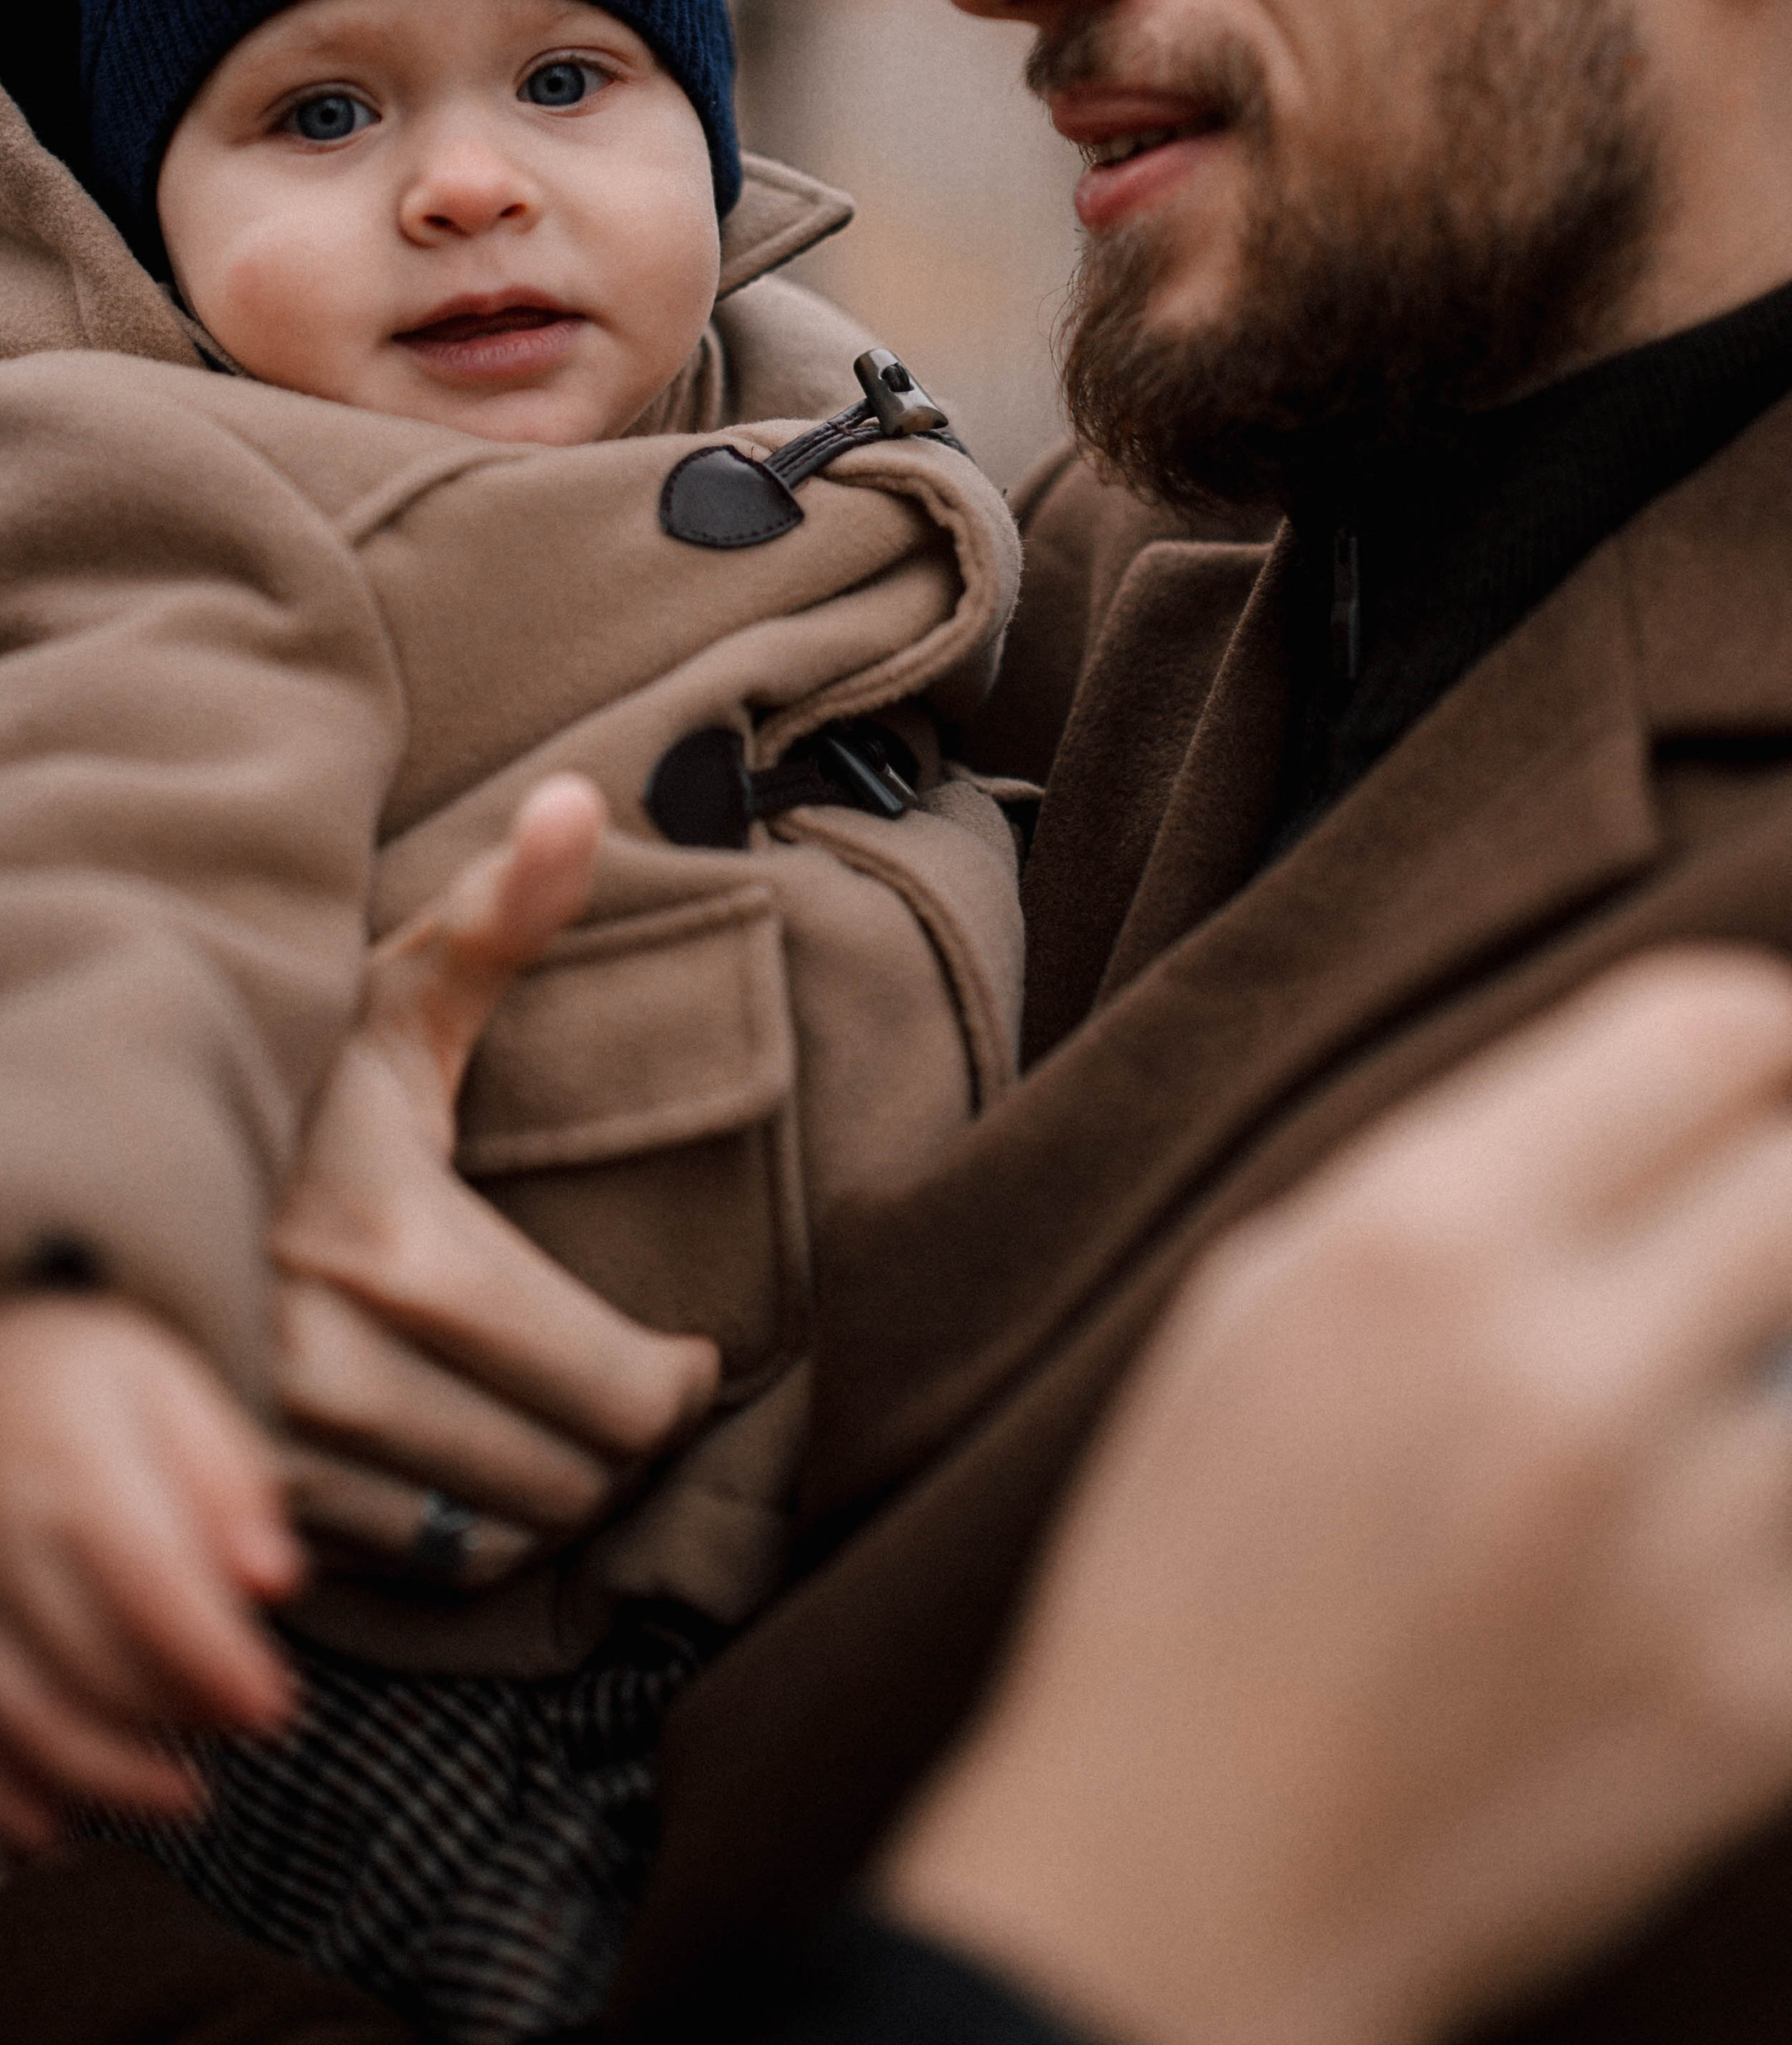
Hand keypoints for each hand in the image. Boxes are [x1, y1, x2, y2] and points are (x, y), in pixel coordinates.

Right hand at [0, 1294, 303, 1848]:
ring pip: (13, 1718)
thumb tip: (276, 1582)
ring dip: (101, 1779)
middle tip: (248, 1734)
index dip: (212, 1659)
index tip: (275, 1708)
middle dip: (175, 1719)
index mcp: (69, 1468)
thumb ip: (228, 1481)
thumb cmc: (84, 1376)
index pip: (145, 1583)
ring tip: (184, 1801)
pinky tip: (57, 1833)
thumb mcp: (169, 1383)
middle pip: (83, 1662)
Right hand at [272, 773, 721, 1584]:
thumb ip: (505, 912)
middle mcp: (327, 1363)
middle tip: (631, 1399)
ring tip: (557, 1434)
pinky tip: (464, 1472)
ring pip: (487, 1541)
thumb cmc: (283, 1075)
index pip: (605, 1384)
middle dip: (620, 1444)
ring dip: (545, 1502)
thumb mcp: (388, 992)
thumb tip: (587, 802)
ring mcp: (275, 1449)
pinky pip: (402, 1574)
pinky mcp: (236, 1511)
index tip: (687, 1360)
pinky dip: (454, 1541)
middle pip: (560, 1476)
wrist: (88, 1159)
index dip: (675, 1385)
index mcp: (394, 1241)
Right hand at [884, 950, 1791, 2044]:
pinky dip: (1766, 1541)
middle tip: (1734, 1241)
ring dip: (1769, 1373)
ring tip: (1666, 1425)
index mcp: (1419, 1239)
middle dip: (1778, 1185)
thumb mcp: (1258, 1305)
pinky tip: (1662, 1573)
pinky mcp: (1752, 1708)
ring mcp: (1680, 1548)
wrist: (1186, 1885)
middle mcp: (1564, 1368)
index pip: (1702, 1035)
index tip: (1746, 1081)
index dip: (1752, 1040)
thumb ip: (1450, 1188)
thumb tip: (1633, 1120)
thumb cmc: (1190, 1573)